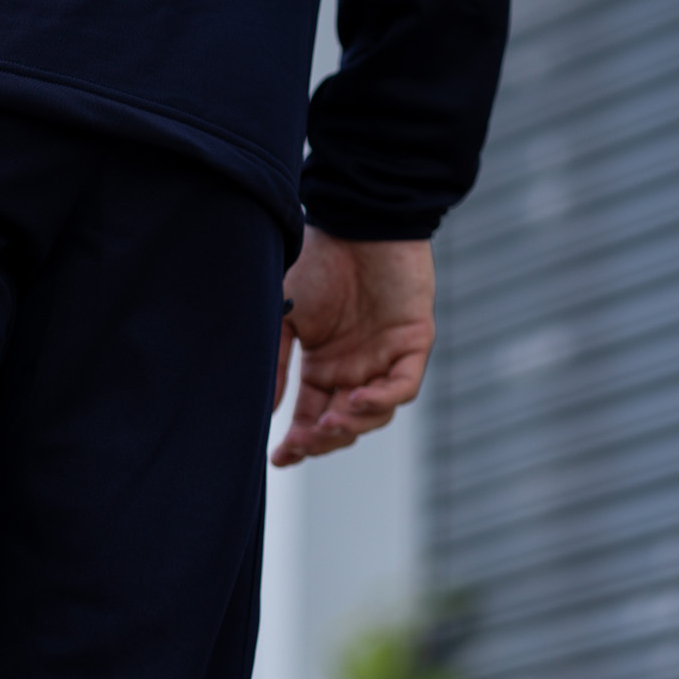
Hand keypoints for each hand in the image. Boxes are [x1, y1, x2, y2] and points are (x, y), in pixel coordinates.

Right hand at [271, 230, 434, 465]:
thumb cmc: (317, 260)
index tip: (278, 458)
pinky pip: (402, 387)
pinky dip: (381, 400)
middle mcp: (356, 368)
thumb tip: (265, 410)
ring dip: (350, 425)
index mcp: (324, 365)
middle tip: (302, 443)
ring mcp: (385, 357)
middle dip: (322, 440)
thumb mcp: (285, 316)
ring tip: (328, 422)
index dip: (299, 443)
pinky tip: (355, 400)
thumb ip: (278, 362)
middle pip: (342, 424)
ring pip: (374, 414)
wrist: (355, 220)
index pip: (312, 416)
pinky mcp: (413, 342)